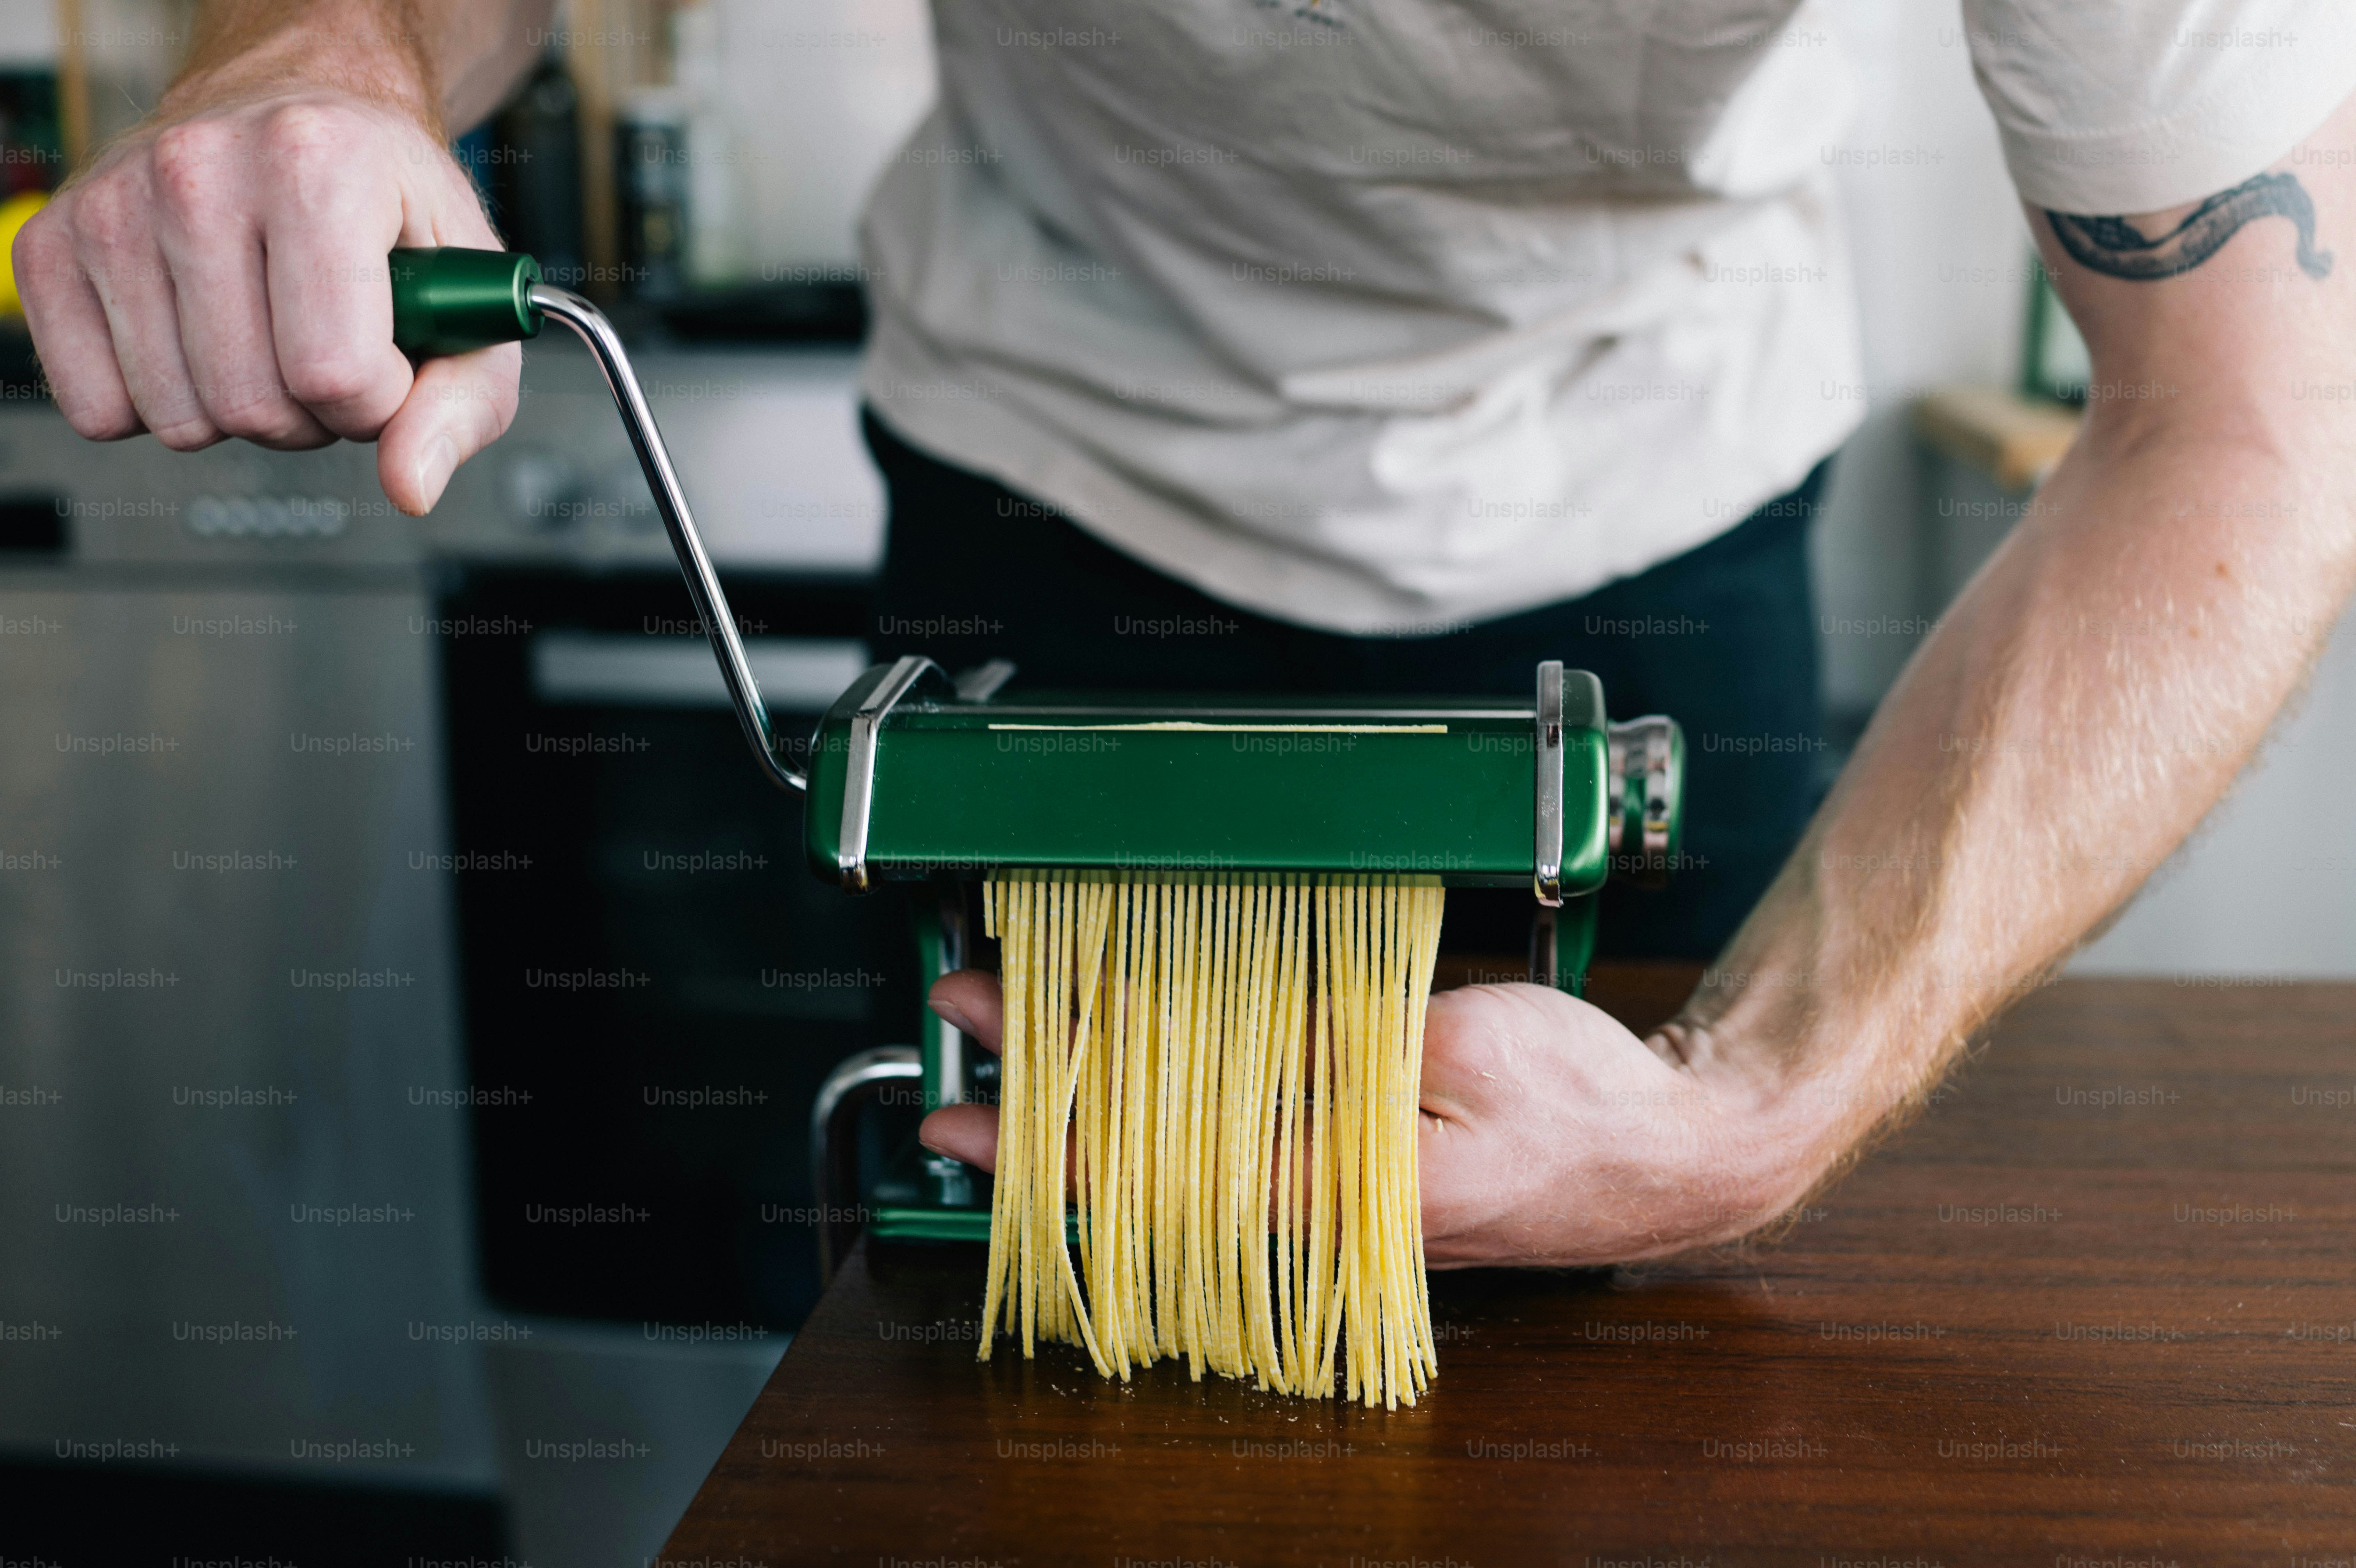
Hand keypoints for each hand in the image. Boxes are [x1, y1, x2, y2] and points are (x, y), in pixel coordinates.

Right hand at [15, 83, 518, 512]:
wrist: (303, 113)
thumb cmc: (389, 205)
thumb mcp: (469, 299)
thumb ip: (463, 404)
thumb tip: (412, 485)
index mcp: (317, 164)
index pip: (335, 371)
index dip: (377, 401)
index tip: (388, 359)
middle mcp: (198, 169)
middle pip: (252, 405)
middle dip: (310, 413)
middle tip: (326, 347)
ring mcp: (111, 205)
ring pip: (178, 417)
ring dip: (238, 410)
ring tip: (270, 336)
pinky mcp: (50, 246)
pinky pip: (99, 409)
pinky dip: (159, 403)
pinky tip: (199, 338)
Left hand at [918, 970, 1826, 1268]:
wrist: (1676, 1154)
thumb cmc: (1589, 1101)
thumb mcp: (1467, 1040)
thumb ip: (1347, 1044)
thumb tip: (1235, 1032)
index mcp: (1349, 1194)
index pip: (1156, 1176)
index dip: (1049, 1137)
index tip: (968, 1099)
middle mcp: (1328, 1219)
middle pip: (1149, 1170)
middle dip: (1041, 1096)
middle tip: (964, 1022)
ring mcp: (1340, 1208)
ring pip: (1181, 1163)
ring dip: (1091, 1097)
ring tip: (1010, 1035)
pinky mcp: (1357, 1185)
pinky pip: (1236, 1155)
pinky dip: (1165, 1111)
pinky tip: (1122, 1071)